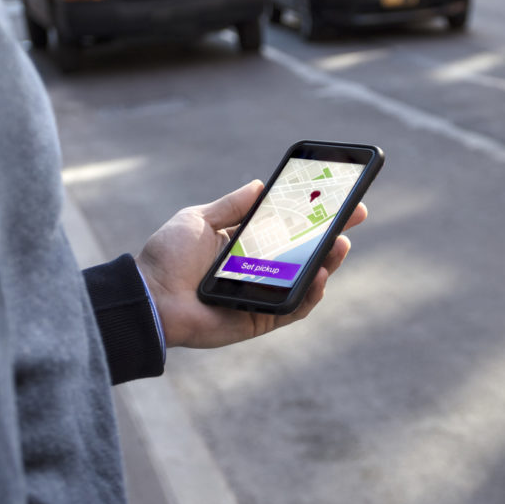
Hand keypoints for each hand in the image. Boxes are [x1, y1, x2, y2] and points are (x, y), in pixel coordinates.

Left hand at [136, 180, 367, 349]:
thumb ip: (231, 205)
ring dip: (328, 263)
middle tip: (355, 215)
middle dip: (332, 234)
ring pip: (306, 280)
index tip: (337, 197)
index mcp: (244, 244)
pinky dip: (310, 294)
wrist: (149, 296)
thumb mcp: (199, 219)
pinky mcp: (260, 319)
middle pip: (305, 252)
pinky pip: (293, 308)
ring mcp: (262, 294)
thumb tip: (260, 184)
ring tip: (340, 245)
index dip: (313, 214)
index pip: (288, 227)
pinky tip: (320, 276)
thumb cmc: (167, 258)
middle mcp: (258, 269)